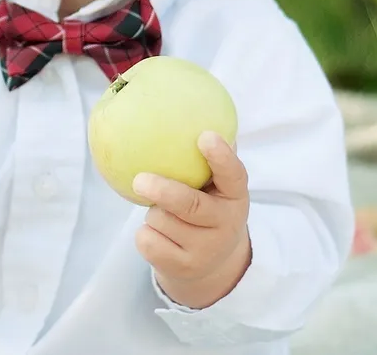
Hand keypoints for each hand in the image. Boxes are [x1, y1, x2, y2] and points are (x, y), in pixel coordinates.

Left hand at [132, 131, 251, 304]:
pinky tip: (157, 234)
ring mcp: (206, 250)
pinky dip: (145, 234)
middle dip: (165, 192)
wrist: (213, 265)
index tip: (205, 135)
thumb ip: (208, 155)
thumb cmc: (208, 207)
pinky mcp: (184, 268)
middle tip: (140, 179)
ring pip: (161, 222)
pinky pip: (148, 242)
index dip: (220, 156)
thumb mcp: (217, 186)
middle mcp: (225, 224)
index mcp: (236, 196)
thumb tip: (187, 107)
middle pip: (191, 206)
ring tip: (163, 212)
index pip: (234, 175)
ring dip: (153, 212)